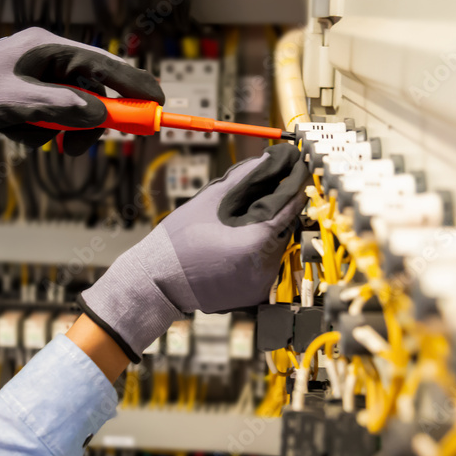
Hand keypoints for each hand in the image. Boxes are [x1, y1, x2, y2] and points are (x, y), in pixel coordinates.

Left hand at [0, 27, 163, 154]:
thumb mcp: (16, 102)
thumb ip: (61, 108)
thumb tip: (98, 115)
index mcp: (49, 47)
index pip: (104, 64)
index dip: (134, 84)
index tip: (159, 103)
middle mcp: (49, 58)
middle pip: (92, 91)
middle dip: (86, 123)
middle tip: (73, 150)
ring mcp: (40, 75)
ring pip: (71, 109)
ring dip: (54, 130)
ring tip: (24, 134)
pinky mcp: (30, 91)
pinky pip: (51, 115)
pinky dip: (36, 129)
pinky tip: (10, 128)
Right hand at [79, 143, 309, 361]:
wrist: (158, 280)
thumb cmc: (176, 243)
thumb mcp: (209, 201)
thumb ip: (242, 179)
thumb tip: (264, 161)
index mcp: (255, 242)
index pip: (289, 208)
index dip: (295, 187)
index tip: (297, 172)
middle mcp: (264, 267)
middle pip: (286, 228)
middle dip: (281, 208)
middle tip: (275, 189)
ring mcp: (261, 283)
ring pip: (278, 246)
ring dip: (271, 230)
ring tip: (251, 216)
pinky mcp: (255, 294)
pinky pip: (268, 265)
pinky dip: (262, 251)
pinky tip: (243, 240)